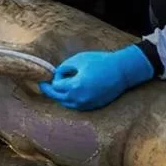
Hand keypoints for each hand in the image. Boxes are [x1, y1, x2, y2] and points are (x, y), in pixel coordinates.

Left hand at [39, 45, 153, 110]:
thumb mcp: (79, 59)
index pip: (55, 87)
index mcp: (75, 86)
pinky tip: (70, 93)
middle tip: (43, 85)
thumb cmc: (100, 62)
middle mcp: (79, 99)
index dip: (54, 78)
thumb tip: (57, 75)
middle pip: (58, 98)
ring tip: (57, 88)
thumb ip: (64, 67)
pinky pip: (76, 106)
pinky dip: (70, 100)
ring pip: (67, 104)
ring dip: (60, 96)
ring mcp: (86, 105)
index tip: (55, 72)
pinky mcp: (93, 107)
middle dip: (50, 91)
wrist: (122, 72)